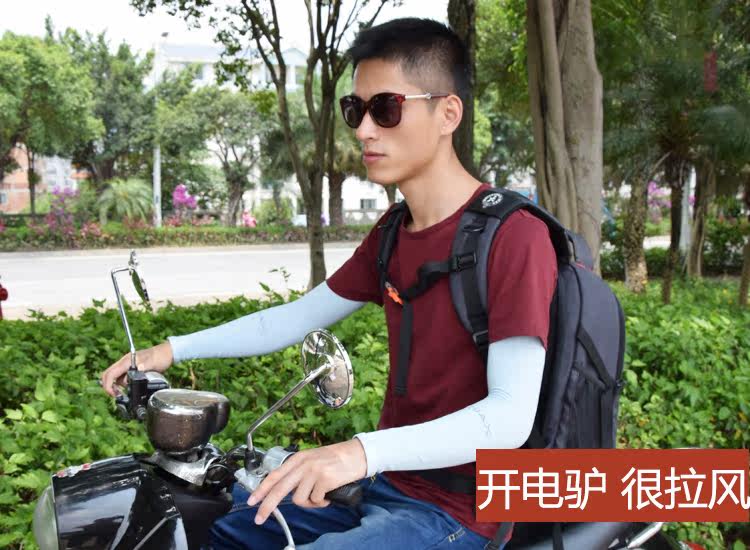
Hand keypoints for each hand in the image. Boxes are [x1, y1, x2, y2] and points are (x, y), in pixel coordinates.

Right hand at [100, 341, 173, 396]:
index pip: (111, 373)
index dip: (108, 385)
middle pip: (109, 375)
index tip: (114, 394)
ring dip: (117, 386)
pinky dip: (123, 384)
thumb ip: (145, 365)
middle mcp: (125, 363)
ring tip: (127, 392)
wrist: (167, 353)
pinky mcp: (132, 369)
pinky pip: (122, 378)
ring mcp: (127, 366)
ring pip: (115, 378)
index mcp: (127, 361)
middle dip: (110, 387)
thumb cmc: (160, 356)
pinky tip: (130, 388)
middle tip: (118, 396)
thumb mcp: (153, 361)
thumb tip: (138, 369)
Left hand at [248, 439, 367, 524]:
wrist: (358, 454)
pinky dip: (321, 502)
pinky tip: (328, 495)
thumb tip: (286, 492)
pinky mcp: (325, 479)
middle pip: (279, 489)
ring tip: (320, 495)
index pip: (275, 475)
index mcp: (299, 458)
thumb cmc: (337, 458)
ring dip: (309, 502)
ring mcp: (314, 471)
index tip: (252, 501)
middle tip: (259, 518)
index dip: (261, 489)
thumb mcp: (313, 460)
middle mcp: (304, 464)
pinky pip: (316, 500)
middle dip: (267, 506)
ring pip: (299, 499)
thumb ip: (299, 472)